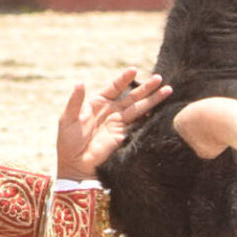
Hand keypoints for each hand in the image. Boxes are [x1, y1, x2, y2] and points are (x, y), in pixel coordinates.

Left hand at [57, 68, 171, 180]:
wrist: (75, 165)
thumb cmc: (68, 142)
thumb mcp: (68, 119)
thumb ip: (75, 101)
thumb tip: (80, 83)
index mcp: (98, 103)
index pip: (114, 88)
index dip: (124, 79)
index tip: (133, 70)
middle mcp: (111, 111)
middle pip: (132, 96)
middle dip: (145, 87)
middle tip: (159, 78)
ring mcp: (119, 123)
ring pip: (139, 107)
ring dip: (153, 99)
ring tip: (168, 89)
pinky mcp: (125, 134)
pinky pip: (139, 122)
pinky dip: (150, 115)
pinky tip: (161, 108)